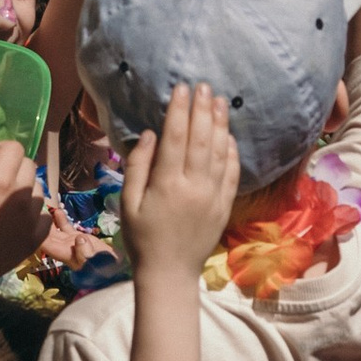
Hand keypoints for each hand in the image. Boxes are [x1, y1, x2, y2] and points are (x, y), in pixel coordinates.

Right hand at [117, 82, 238, 273]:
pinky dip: (231, 152)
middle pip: (200, 139)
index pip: (176, 137)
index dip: (179, 110)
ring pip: (219, 152)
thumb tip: (151, 134)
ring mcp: (213, 196)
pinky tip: (229, 135)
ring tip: (220, 102)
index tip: (181, 89)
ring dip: (220, 124)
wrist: (169, 274)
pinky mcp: (225, 206)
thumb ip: (138, 166)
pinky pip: (232, 173)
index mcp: (167, 184)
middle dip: (202, 110)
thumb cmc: (142, 238)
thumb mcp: (129, 203)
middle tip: (204, 86)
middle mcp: (194, 186)